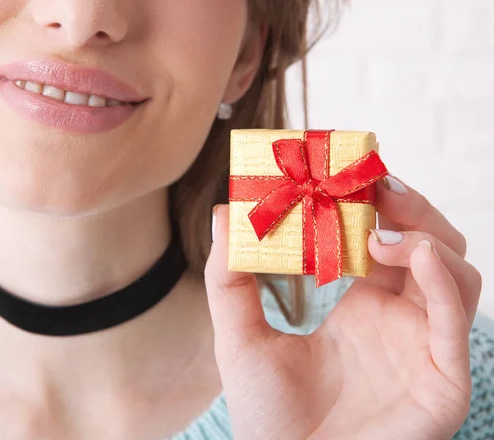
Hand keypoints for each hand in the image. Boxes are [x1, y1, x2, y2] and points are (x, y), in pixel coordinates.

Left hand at [204, 176, 481, 439]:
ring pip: (456, 274)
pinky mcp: (441, 382)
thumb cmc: (269, 417)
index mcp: (363, 307)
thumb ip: (230, 278)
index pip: (383, 239)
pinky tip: (413, 255)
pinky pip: (455, 322)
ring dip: (426, 238)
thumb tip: (222, 213)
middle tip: (374, 182)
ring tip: (379, 232)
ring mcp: (424, 348)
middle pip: (428, 245)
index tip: (341, 173)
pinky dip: (443, 281)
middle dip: (408, 207)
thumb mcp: (240, 336)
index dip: (370, 204)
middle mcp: (400, 321)